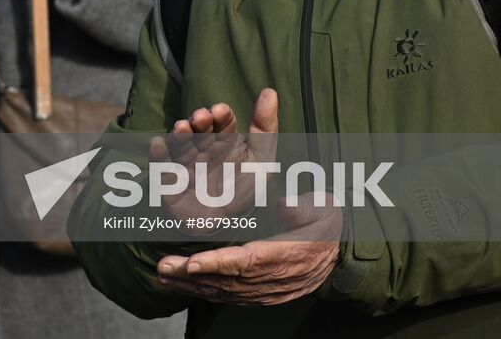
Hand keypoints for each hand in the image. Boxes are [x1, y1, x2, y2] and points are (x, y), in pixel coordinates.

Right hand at [153, 88, 278, 222]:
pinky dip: (159, 154)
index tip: (219, 110)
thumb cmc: (241, 192)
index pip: (222, 122)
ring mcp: (184, 162)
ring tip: (181, 128)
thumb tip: (270, 91)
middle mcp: (203, 148)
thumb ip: (265, 129)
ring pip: (180, 143)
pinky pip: (161, 165)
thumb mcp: (261, 162)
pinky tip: (158, 143)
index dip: (220, 115)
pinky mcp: (169, 179)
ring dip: (179, 134)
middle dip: (199, 121)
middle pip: (199, 129)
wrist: (221, 226)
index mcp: (224, 142)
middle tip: (200, 118)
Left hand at [156, 198, 341, 304]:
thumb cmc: (324, 226)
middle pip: (226, 280)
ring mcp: (265, 291)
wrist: (337, 257)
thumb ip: (303, 207)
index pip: (246, 262)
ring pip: (223, 291)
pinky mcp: (260, 294)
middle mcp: (271, 278)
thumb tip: (284, 204)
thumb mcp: (322, 209)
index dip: (217, 265)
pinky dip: (205, 291)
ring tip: (164, 275)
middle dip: (191, 276)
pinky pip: (229, 296)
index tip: (191, 264)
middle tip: (163, 267)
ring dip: (192, 285)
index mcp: (283, 255)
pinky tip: (184, 285)